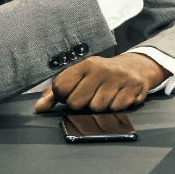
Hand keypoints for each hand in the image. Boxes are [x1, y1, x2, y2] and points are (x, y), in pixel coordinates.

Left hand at [34, 52, 167, 112]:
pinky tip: (118, 97)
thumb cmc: (102, 76)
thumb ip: (56, 92)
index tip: (74, 92)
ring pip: (97, 108)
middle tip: (92, 96)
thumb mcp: (80, 77)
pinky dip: (116, 107)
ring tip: (106, 96)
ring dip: (101, 107)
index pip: (60, 88)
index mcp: (85, 65)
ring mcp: (118, 78)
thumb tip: (39, 107)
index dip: (65, 96)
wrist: (135, 68)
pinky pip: (116, 108)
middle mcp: (101, 68)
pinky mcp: (133, 87)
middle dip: (82, 105)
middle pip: (76, 103)